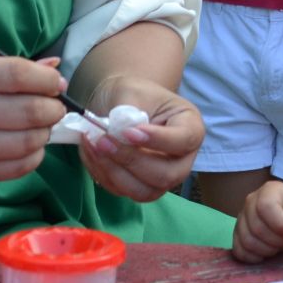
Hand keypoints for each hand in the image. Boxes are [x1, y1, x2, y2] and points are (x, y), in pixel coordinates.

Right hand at [0, 51, 67, 191]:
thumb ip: (3, 65)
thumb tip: (53, 69)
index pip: (16, 75)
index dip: (46, 79)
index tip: (54, 82)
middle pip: (28, 112)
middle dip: (53, 108)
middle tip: (54, 105)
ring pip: (28, 143)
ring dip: (45, 132)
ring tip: (41, 124)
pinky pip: (17, 168)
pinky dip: (33, 155)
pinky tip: (28, 144)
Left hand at [74, 75, 204, 201]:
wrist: (121, 103)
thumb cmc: (134, 94)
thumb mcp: (132, 91)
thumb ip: (127, 112)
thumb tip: (118, 134)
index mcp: (191, 127)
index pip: (184, 140)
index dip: (157, 140)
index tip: (129, 132)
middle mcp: (182, 159)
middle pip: (166, 175)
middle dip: (131, 161)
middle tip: (104, 141)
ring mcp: (162, 177)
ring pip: (144, 191)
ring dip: (114, 172)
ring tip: (94, 146)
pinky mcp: (140, 186)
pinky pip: (122, 190)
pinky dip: (103, 173)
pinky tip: (91, 152)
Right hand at [232, 180, 282, 262]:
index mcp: (271, 190)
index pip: (266, 206)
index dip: (279, 225)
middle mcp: (251, 201)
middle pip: (256, 226)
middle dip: (275, 241)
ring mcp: (242, 218)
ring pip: (246, 240)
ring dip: (266, 250)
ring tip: (279, 246)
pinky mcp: (237, 234)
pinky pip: (239, 250)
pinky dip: (253, 257)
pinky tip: (267, 254)